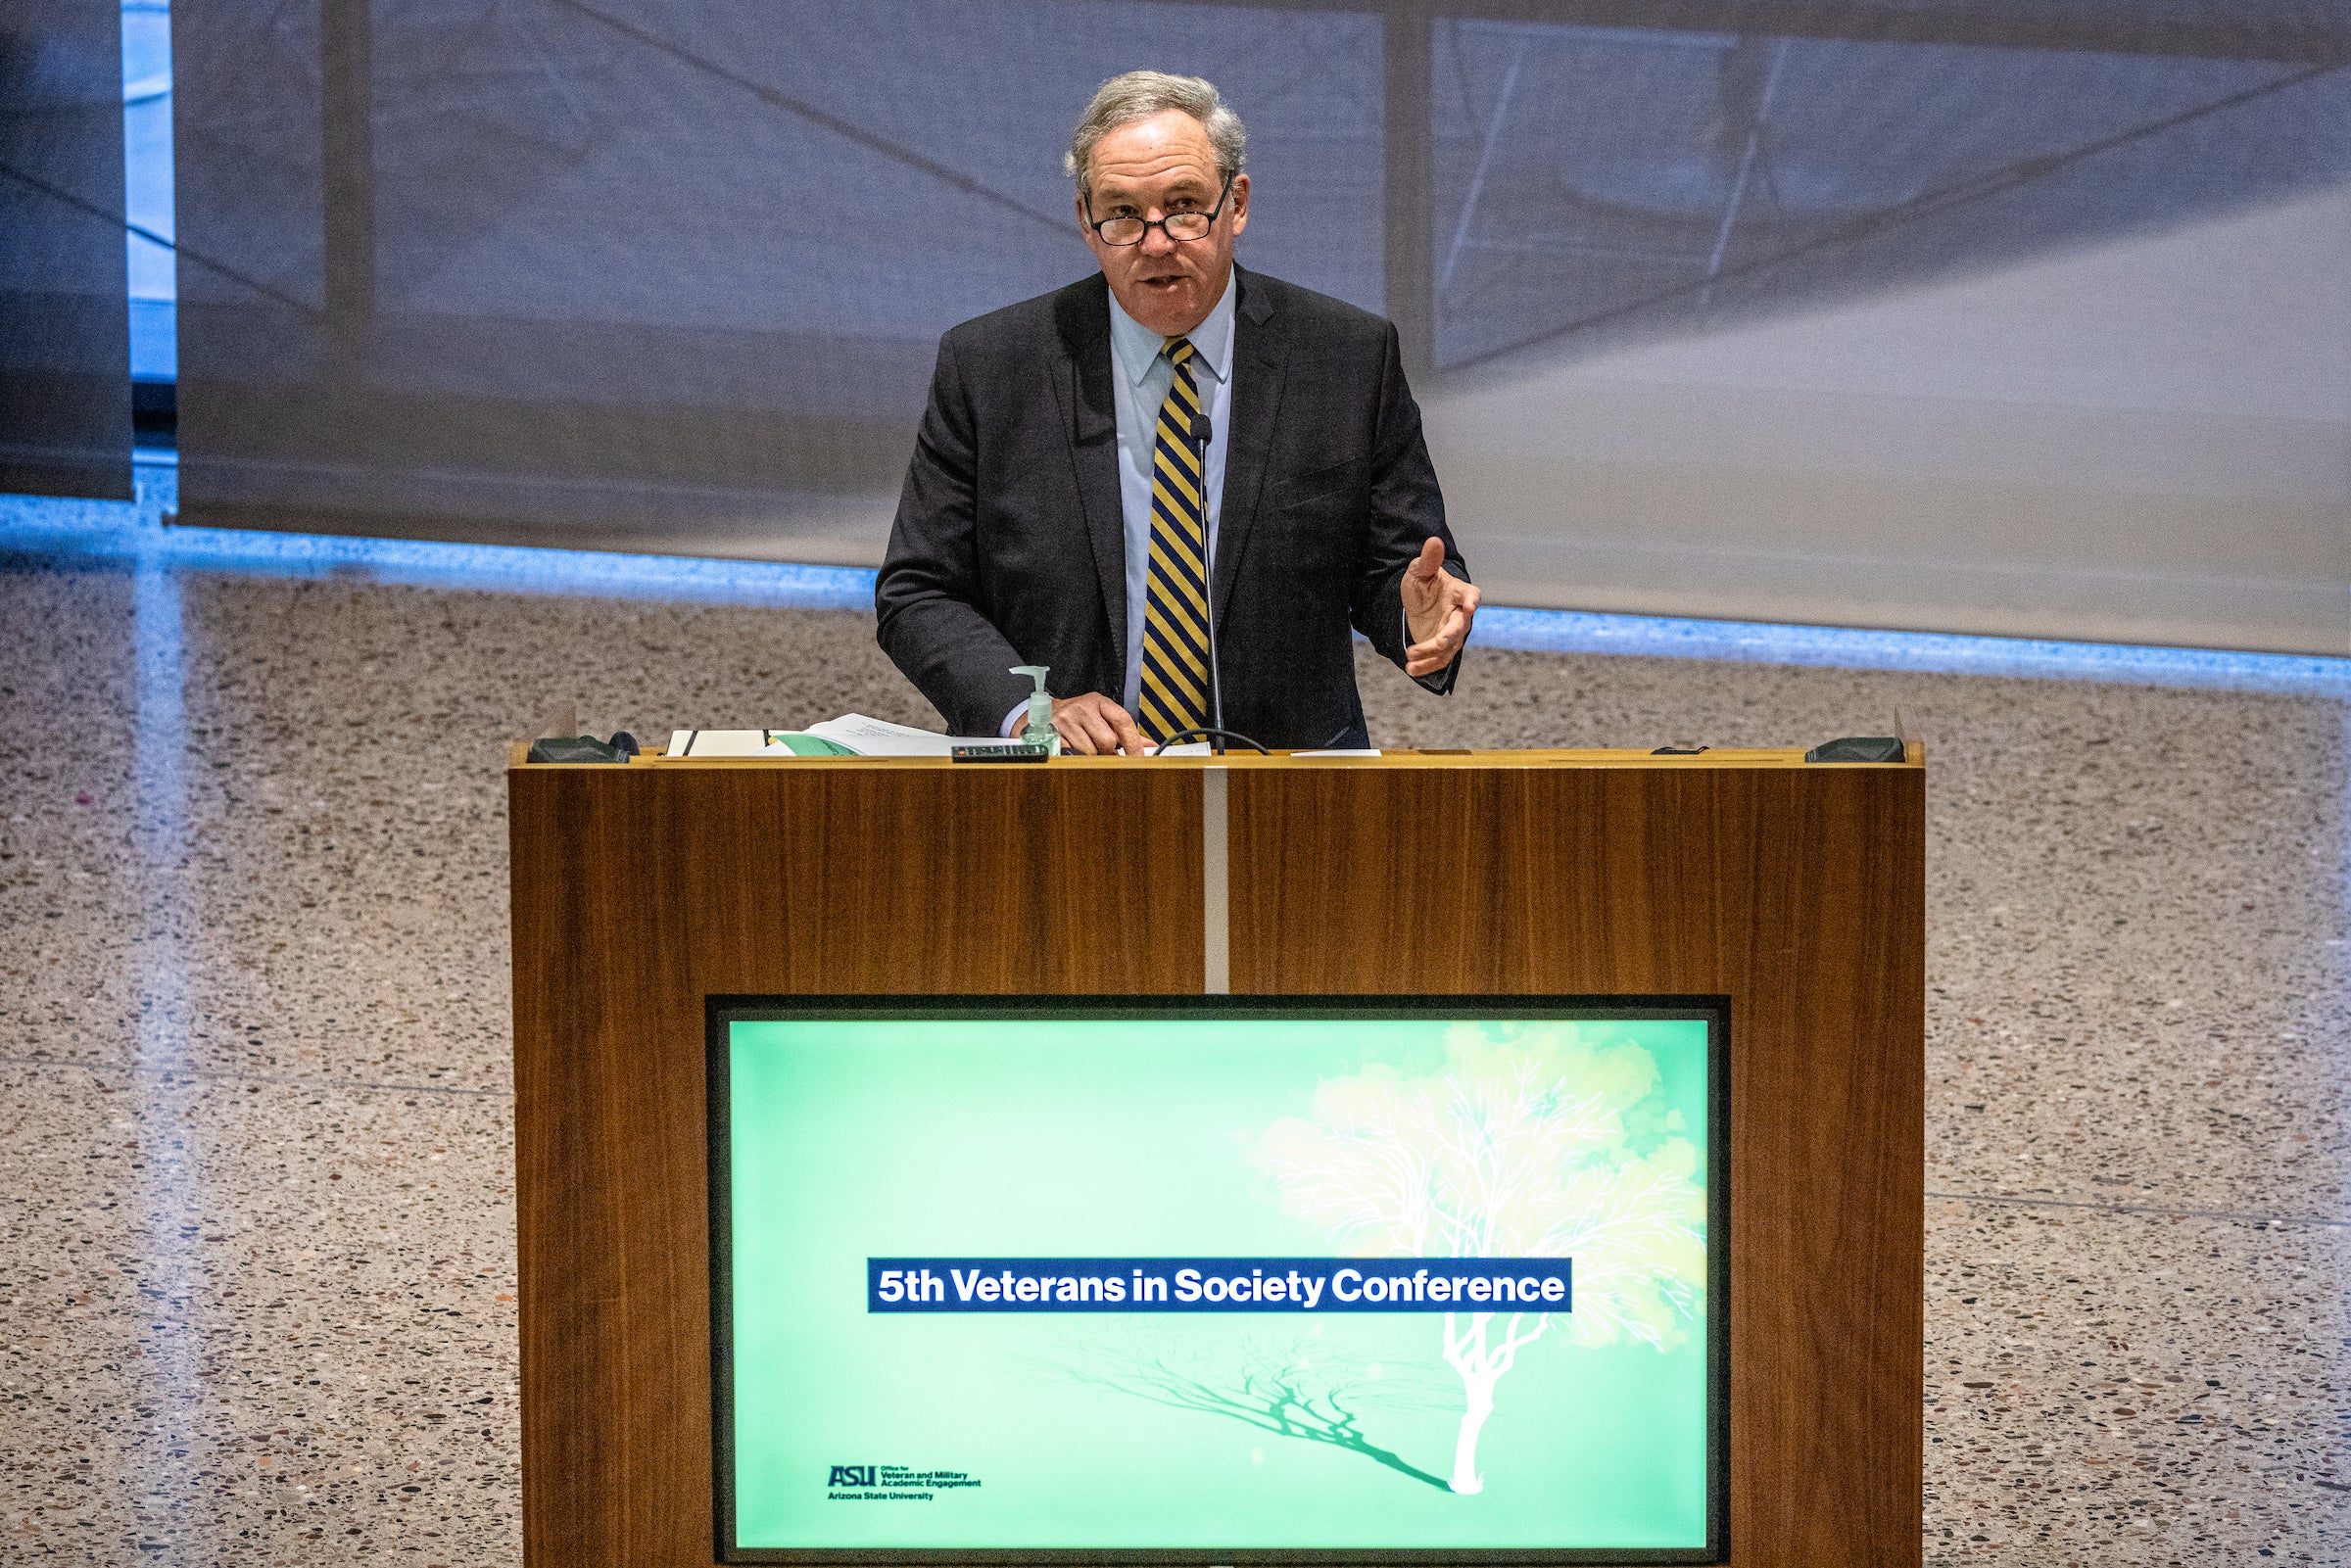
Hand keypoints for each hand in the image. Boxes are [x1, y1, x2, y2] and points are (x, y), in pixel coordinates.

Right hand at [1050, 692, 1149, 755]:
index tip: (1138, 757)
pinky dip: (1076, 756)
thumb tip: (1150, 745)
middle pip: (1107, 739)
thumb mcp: (1102, 718)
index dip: (1133, 742)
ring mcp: (1067, 719)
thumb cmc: (1080, 718)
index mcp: (1099, 701)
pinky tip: (1073, 747)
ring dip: (1092, 755)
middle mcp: (1083, 707)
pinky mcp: (1054, 733)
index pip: (1123, 720)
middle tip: (1105, 752)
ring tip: (1086, 747)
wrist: (1047, 714)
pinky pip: (1073, 754)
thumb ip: (1126, 732)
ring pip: (1090, 750)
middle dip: (1109, 751)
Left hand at [1402, 537, 1479, 676]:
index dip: (1472, 601)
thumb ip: (1428, 560)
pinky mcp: (1443, 648)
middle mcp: (1460, 615)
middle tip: (1439, 642)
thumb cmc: (1422, 583)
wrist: (1416, 603)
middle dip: (1451, 635)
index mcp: (1459, 592)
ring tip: (1410, 657)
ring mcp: (1453, 633)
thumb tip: (1434, 540)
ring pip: (1448, 648)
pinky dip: (1426, 666)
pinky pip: (1438, 660)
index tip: (1471, 606)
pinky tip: (1409, 669)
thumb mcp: (1419, 571)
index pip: (1471, 595)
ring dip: (1431, 654)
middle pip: (1461, 627)